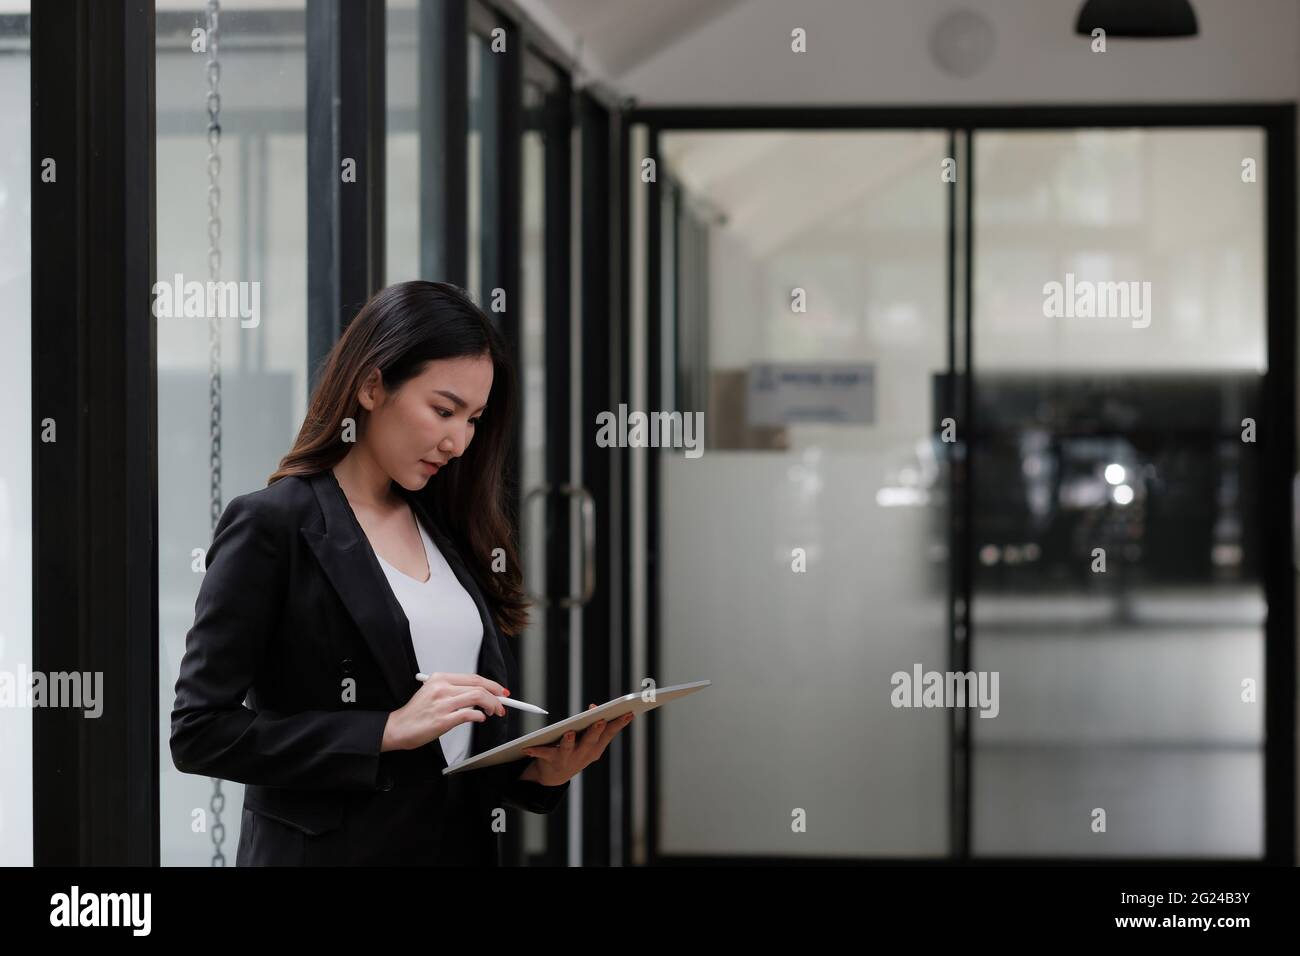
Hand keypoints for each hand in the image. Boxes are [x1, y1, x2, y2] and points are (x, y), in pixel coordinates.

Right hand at [382, 672, 507, 751]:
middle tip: (502, 703)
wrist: (398, 728)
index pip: (473, 677)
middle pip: (478, 686)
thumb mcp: (433, 692)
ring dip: (492, 705)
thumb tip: (479, 694)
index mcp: (440, 678)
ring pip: (478, 697)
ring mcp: (442, 703)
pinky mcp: (443, 720)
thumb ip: (454, 691)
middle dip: (496, 695)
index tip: (500, 691)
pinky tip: (480, 718)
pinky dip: (479, 716)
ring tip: (494, 711)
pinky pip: (469, 714)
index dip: (491, 684)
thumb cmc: (416, 713)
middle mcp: (442, 688)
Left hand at [519, 704, 633, 785]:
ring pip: (568, 749)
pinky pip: (543, 754)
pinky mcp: (551, 760)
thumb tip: (593, 707)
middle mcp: (584, 755)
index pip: (610, 733)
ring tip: (569, 732)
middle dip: (596, 731)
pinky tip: (528, 748)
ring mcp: (568, 759)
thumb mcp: (588, 740)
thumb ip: (593, 725)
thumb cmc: (575, 751)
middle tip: (600, 720)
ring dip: (569, 741)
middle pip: (590, 741)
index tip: (629, 712)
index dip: (620, 723)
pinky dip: (536, 751)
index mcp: (596, 748)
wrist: (555, 776)